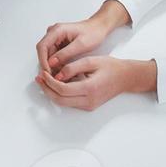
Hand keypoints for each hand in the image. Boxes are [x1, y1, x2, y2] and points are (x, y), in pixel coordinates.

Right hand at [34, 1, 128, 73]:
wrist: (99, 28)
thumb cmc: (93, 33)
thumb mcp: (81, 45)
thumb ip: (65, 54)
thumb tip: (51, 63)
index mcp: (57, 30)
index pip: (42, 46)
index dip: (43, 61)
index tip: (47, 72)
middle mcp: (53, 33)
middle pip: (44, 51)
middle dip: (47, 65)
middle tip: (54, 78)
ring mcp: (55, 37)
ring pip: (48, 54)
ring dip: (52, 65)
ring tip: (60, 76)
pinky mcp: (59, 42)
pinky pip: (53, 54)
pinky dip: (57, 63)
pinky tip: (63, 71)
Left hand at [36, 55, 156, 110]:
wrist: (126, 78)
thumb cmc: (111, 67)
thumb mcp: (91, 61)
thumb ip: (72, 67)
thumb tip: (57, 74)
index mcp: (90, 88)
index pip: (62, 89)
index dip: (49, 82)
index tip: (43, 73)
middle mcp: (88, 100)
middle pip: (60, 100)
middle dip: (46, 90)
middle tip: (38, 79)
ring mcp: (89, 105)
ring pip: (63, 103)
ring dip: (52, 93)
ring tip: (44, 80)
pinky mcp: (89, 105)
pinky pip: (70, 102)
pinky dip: (61, 94)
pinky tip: (56, 83)